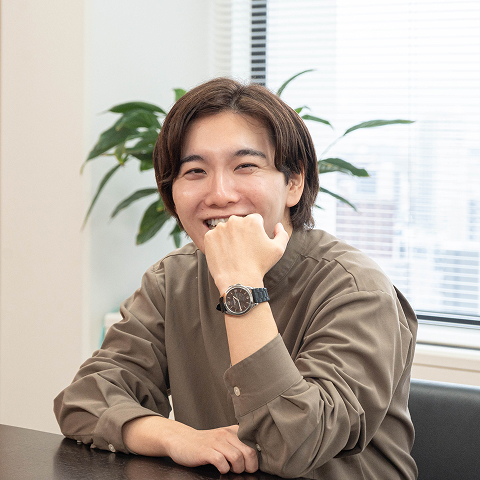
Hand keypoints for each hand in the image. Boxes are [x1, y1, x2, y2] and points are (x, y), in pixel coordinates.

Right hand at [123, 416, 257, 473]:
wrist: (181, 439)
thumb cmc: (204, 443)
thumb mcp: (223, 439)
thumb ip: (237, 443)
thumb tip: (254, 457)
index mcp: (233, 431)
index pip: (253, 443)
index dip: (256, 457)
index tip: (252, 465)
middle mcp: (226, 434)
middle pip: (249, 451)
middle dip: (249, 466)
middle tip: (242, 471)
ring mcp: (216, 442)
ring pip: (237, 457)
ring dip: (237, 469)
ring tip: (230, 470)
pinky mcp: (206, 451)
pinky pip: (221, 462)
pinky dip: (224, 469)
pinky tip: (220, 469)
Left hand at [204, 214, 288, 293]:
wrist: (239, 280)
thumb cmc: (260, 266)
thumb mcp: (278, 250)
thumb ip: (282, 234)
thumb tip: (277, 225)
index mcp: (252, 220)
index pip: (254, 220)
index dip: (256, 233)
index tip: (254, 245)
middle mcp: (235, 220)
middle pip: (239, 223)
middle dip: (242, 233)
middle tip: (244, 250)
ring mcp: (220, 228)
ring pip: (226, 230)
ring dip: (229, 238)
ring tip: (234, 253)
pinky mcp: (209, 237)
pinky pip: (214, 237)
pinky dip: (218, 244)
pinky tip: (224, 255)